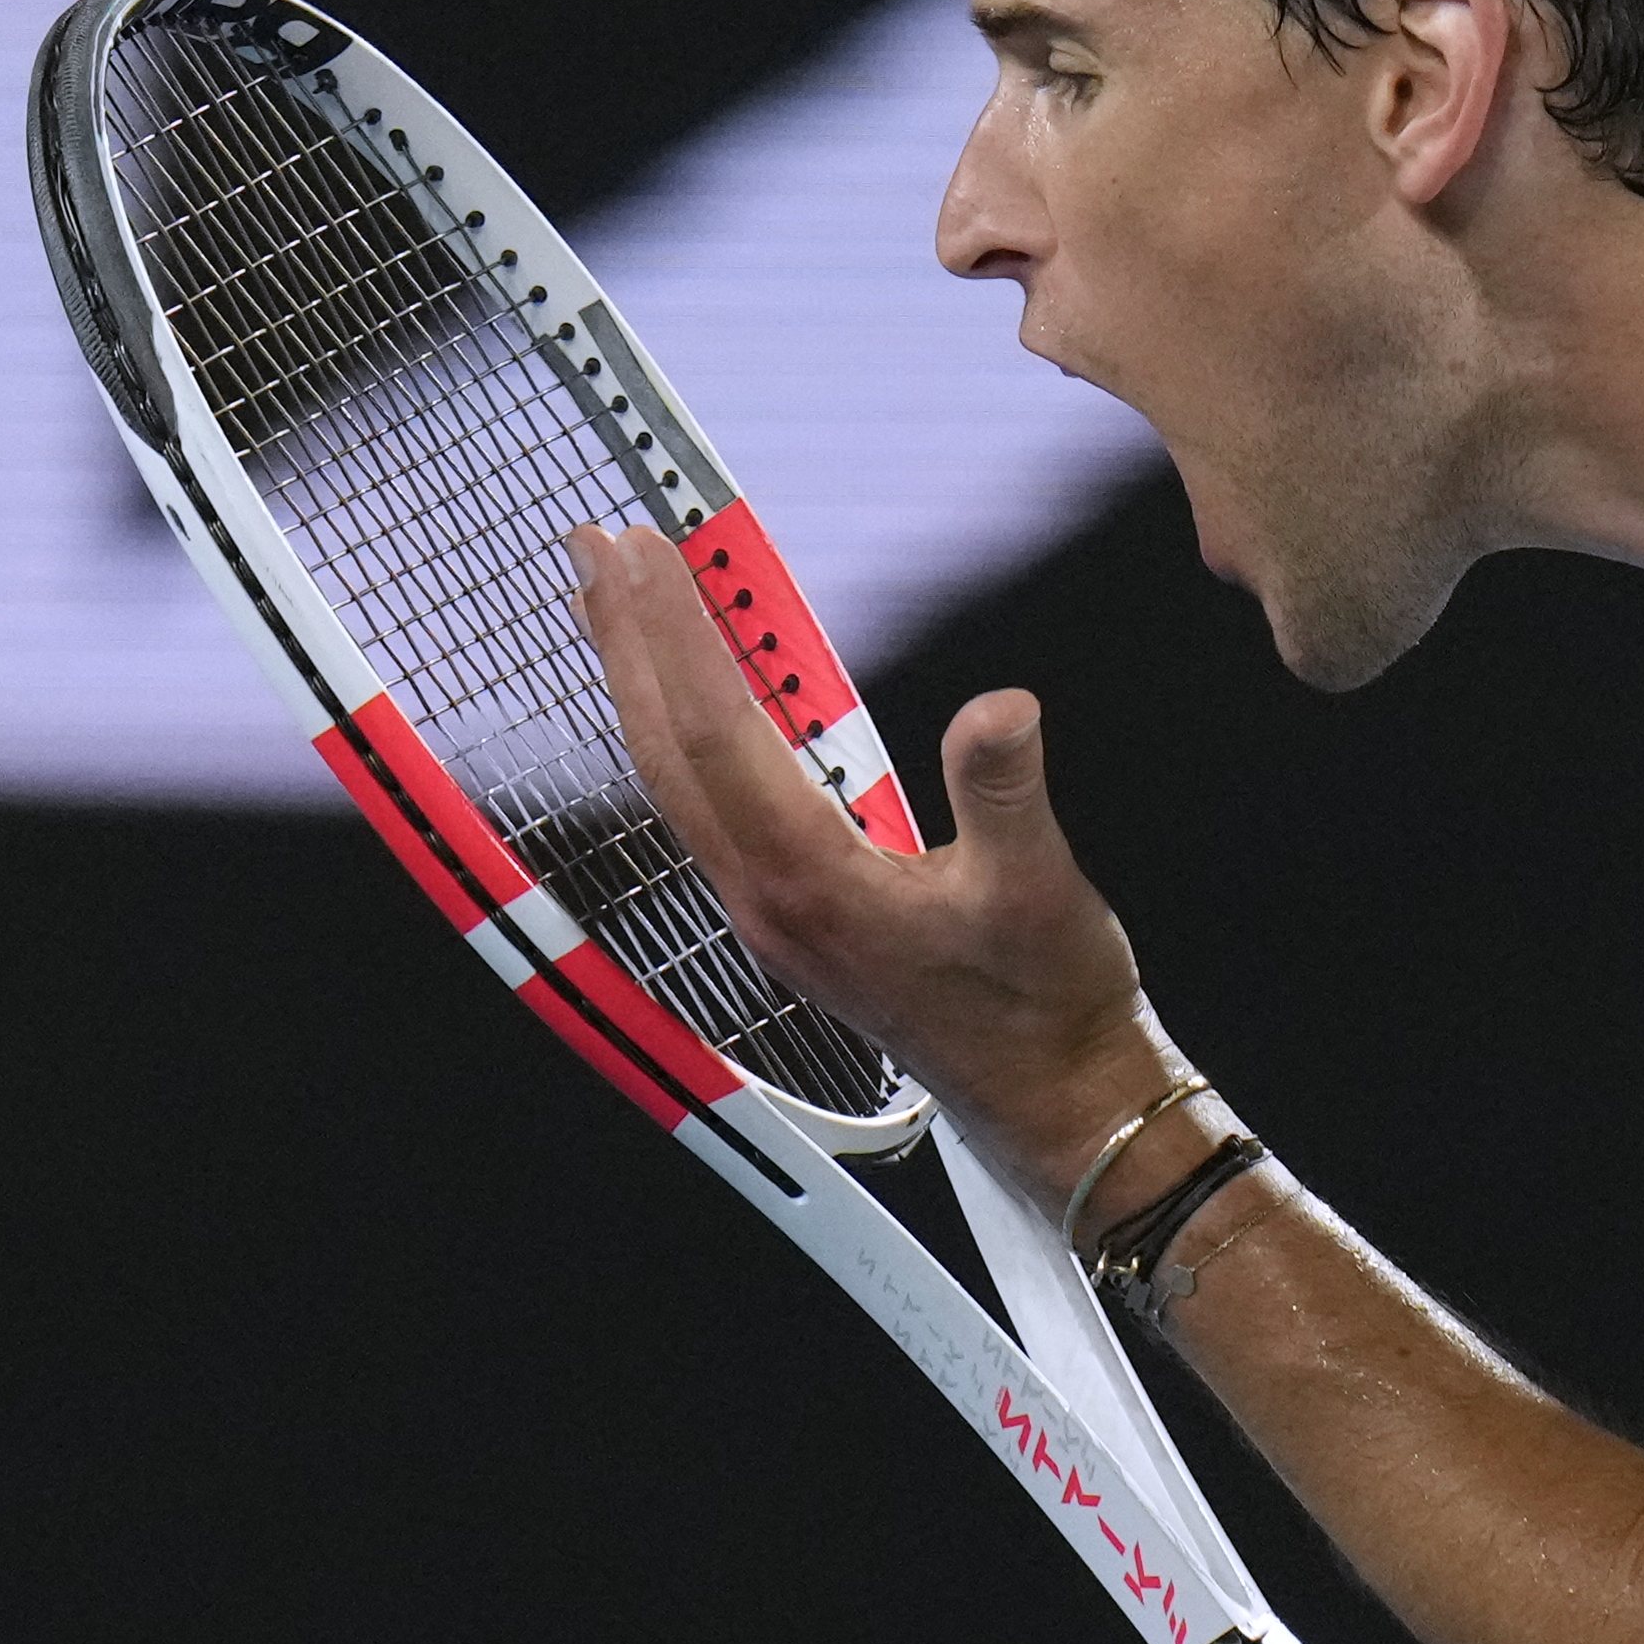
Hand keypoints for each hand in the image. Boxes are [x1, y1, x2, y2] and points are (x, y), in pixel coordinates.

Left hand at [565, 523, 1176, 1185]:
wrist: (1050, 1101)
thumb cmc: (1044, 1006)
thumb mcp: (1040, 889)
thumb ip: (1006, 792)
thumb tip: (1000, 708)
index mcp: (810, 881)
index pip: (719, 733)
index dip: (678, 633)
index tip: (643, 548)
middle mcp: (767, 896)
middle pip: (667, 749)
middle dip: (625, 640)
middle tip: (593, 542)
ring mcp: (769, 909)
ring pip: (676, 778)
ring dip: (642, 683)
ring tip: (616, 600)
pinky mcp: (791, 914)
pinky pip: (709, 803)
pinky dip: (685, 731)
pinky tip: (693, 700)